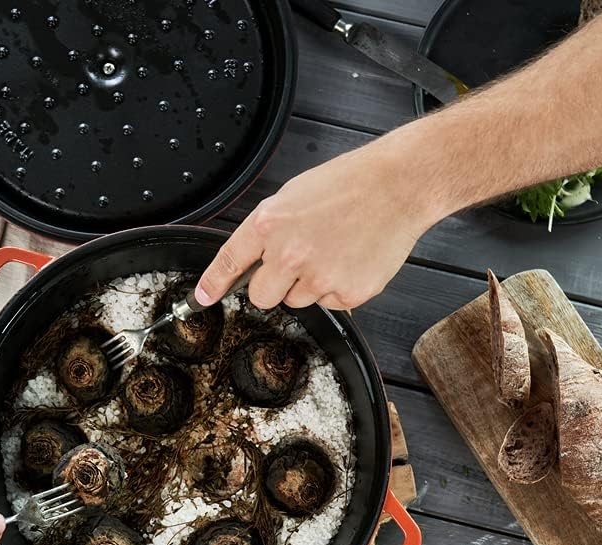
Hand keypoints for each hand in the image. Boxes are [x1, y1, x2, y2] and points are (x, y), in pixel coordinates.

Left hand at [194, 132, 446, 310]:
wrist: (399, 186)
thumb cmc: (351, 184)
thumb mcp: (295, 195)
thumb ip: (271, 229)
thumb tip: (258, 258)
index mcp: (271, 223)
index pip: (232, 260)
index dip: (214, 282)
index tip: (202, 298)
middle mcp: (289, 253)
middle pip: (262, 296)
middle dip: (275, 285)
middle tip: (300, 261)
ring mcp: (318, 276)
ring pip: (297, 301)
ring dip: (310, 284)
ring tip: (335, 250)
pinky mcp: (347, 293)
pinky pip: (330, 303)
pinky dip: (339, 288)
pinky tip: (352, 260)